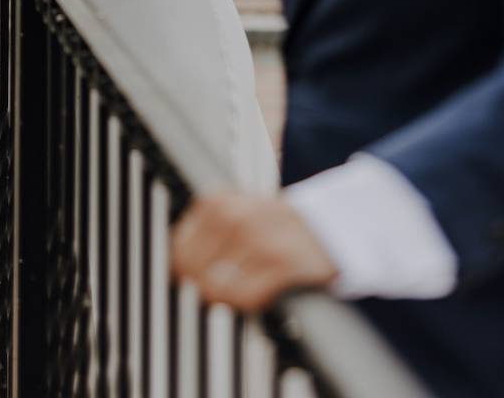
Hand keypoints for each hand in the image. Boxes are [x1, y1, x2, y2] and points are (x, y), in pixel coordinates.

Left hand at [171, 195, 338, 312]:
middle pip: (193, 273)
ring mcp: (258, 238)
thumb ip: (203, 233)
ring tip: (249, 283)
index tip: (198, 277)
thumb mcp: (235, 211)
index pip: (178, 251)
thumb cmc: (275, 227)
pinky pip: (245, 298)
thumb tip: (175, 268)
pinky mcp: (282, 263)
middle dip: (205, 285)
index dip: (186, 272)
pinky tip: (264, 290)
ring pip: (217, 288)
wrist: (329, 229)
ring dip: (231, 295)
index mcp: (217, 201)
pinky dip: (251, 301)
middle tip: (226, 285)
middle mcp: (234, 216)